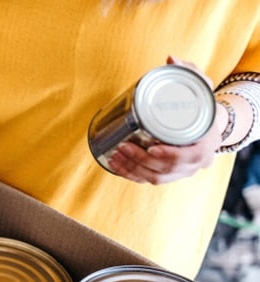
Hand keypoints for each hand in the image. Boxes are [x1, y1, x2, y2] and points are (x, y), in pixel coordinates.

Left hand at [106, 56, 221, 183]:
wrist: (208, 125)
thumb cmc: (202, 106)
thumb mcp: (201, 87)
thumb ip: (189, 71)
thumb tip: (170, 58)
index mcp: (207, 142)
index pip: (190, 155)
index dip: (169, 155)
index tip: (151, 148)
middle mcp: (197, 162)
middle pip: (167, 168)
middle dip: (141, 161)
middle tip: (122, 147)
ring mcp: (183, 171)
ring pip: (156, 177)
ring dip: (133, 169)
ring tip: (115, 156)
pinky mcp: (170, 175)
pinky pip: (149, 180)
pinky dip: (132, 175)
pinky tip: (117, 167)